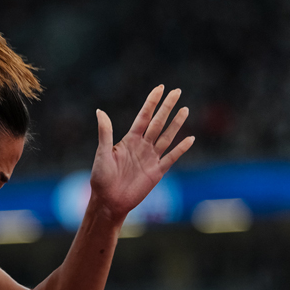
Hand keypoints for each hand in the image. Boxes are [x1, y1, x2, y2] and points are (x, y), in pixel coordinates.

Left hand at [87, 85, 193, 221]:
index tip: (160, 88)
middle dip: (167, 107)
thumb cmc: (101, 178)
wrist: (108, 201)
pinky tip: (190, 138)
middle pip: (158, 123)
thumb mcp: (102, 154)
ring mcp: (151, 158)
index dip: (151, 103)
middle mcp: (142, 146)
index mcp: (129, 140)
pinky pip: (171, 158)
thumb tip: (99, 111)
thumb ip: (105, 133)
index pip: (143, 117)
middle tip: (177, 91)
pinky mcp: (157, 172)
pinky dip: (180, 149)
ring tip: (185, 109)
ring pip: (166, 137)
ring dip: (176, 124)